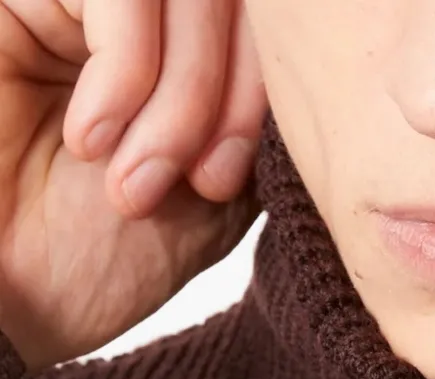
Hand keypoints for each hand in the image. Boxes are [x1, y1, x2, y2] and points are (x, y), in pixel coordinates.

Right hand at [0, 0, 266, 372]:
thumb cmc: (91, 260)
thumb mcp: (211, 195)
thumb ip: (259, 124)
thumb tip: (305, 62)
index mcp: (188, 53)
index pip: (267, 24)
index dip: (266, 92)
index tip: (225, 183)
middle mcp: (138, 14)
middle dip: (228, 96)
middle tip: (194, 182)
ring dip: (182, 92)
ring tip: (135, 178)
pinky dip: (127, 70)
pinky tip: (90, 139)